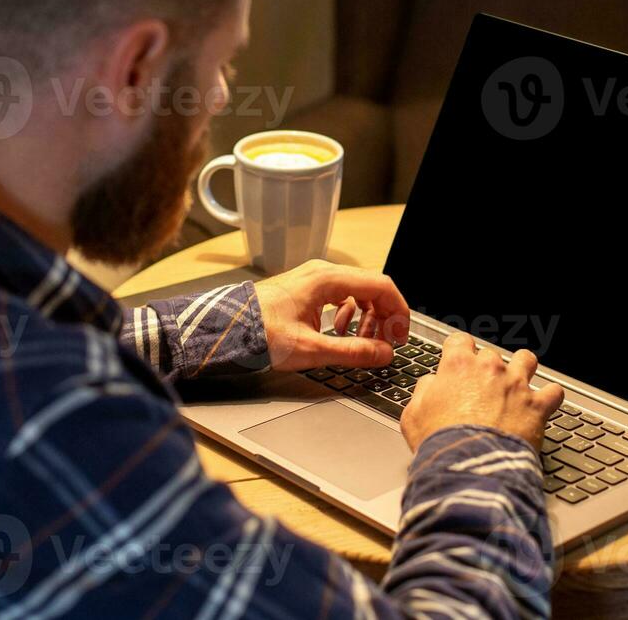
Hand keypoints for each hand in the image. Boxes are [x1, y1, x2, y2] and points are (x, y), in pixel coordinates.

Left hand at [254, 260, 410, 370]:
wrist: (226, 330)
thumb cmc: (260, 335)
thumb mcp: (311, 350)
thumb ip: (353, 352)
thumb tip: (384, 354)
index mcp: (327, 279)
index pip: (381, 286)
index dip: (398, 312)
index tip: (401, 336)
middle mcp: (322, 273)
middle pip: (371, 287)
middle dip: (384, 316)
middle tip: (386, 343)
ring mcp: (313, 279)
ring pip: (357, 292)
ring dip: (367, 316)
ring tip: (363, 341)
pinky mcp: (306, 289)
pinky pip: (340, 296)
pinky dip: (349, 313)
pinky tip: (339, 331)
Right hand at [400, 334, 563, 451]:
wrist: (469, 468)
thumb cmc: (441, 443)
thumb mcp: (413, 415)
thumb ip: (423, 391)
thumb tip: (431, 384)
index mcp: (458, 366)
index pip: (460, 341)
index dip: (459, 351)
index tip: (459, 361)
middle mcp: (490, 369)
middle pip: (491, 354)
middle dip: (487, 369)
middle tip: (482, 389)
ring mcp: (516, 385)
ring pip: (526, 360)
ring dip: (522, 370)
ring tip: (517, 385)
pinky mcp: (537, 406)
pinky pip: (554, 392)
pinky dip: (550, 397)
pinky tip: (543, 404)